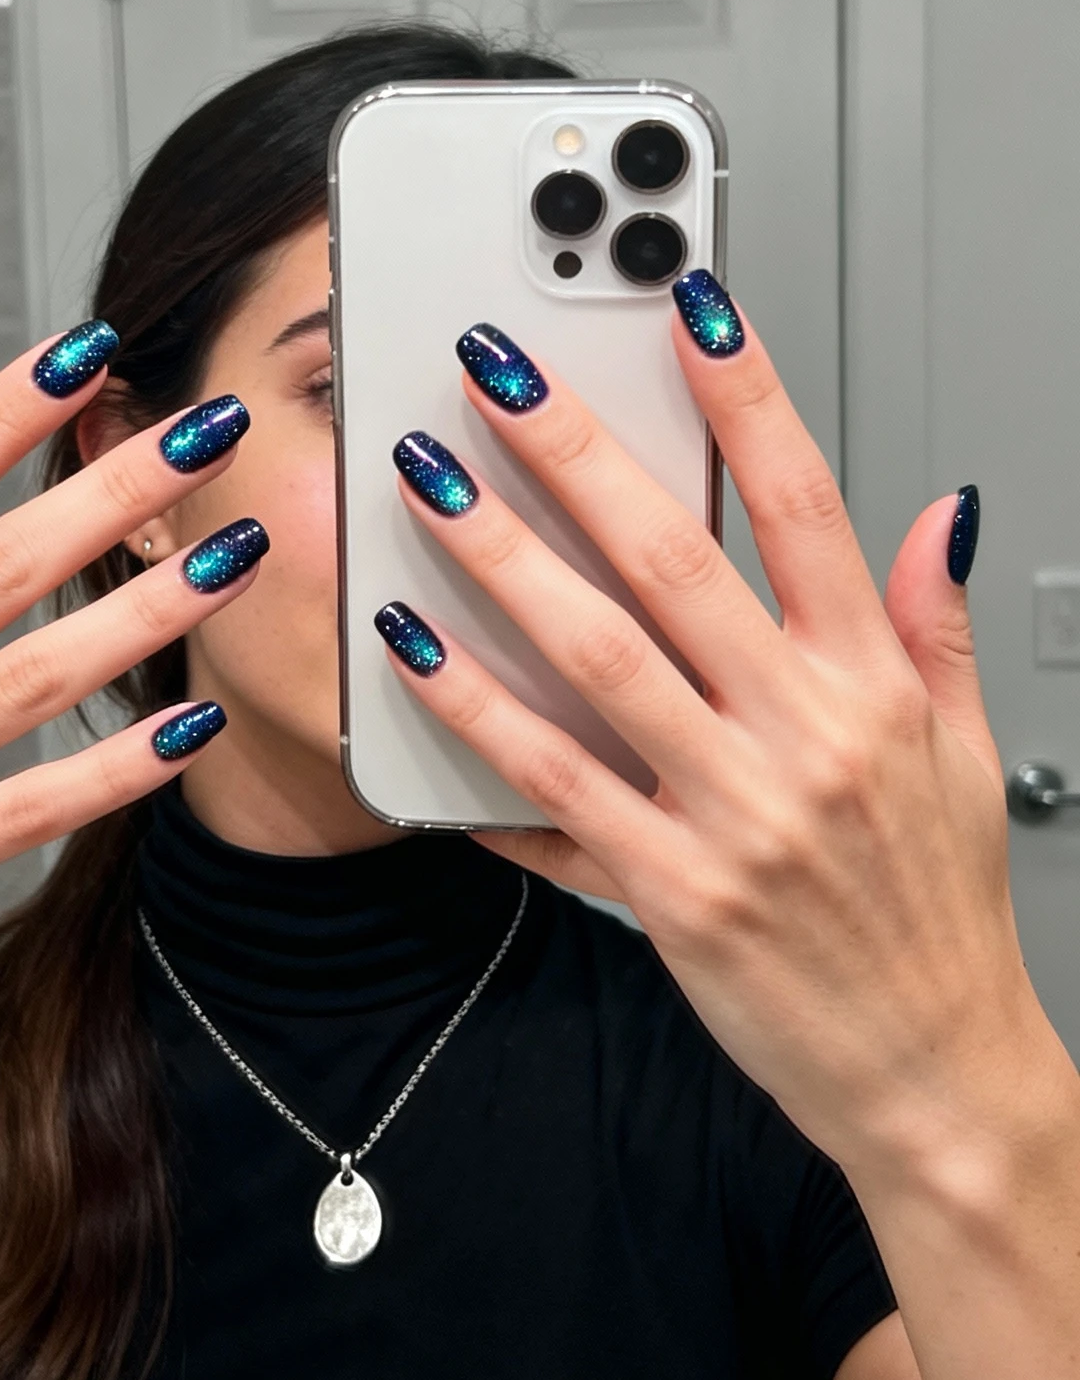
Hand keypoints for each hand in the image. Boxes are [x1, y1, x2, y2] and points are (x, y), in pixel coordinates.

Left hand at [379, 293, 1043, 1186]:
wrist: (932, 1074)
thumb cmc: (938, 915)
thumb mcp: (965, 754)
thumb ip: (933, 624)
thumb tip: (937, 513)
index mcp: (870, 683)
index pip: (803, 504)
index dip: (745, 395)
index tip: (687, 305)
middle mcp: (799, 733)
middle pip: (672, 559)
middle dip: (574, 451)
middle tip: (493, 373)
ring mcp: (730, 812)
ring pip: (594, 658)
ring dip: (499, 561)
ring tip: (424, 485)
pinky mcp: (668, 891)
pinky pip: (553, 789)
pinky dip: (480, 721)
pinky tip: (414, 656)